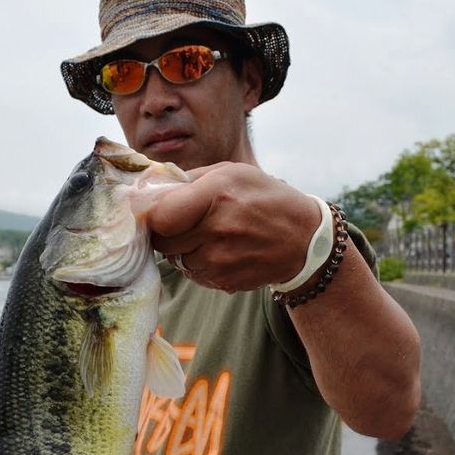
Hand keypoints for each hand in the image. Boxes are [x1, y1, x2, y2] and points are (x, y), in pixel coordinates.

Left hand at [147, 163, 321, 292]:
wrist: (305, 239)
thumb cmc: (265, 198)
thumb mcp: (232, 172)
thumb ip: (189, 179)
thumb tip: (150, 188)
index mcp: (217, 194)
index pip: (160, 216)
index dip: (153, 215)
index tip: (157, 212)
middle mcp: (218, 229)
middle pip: (164, 241)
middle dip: (167, 232)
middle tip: (184, 223)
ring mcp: (222, 260)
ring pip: (177, 260)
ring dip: (184, 250)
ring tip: (209, 236)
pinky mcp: (225, 282)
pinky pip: (194, 274)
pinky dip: (200, 264)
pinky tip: (221, 251)